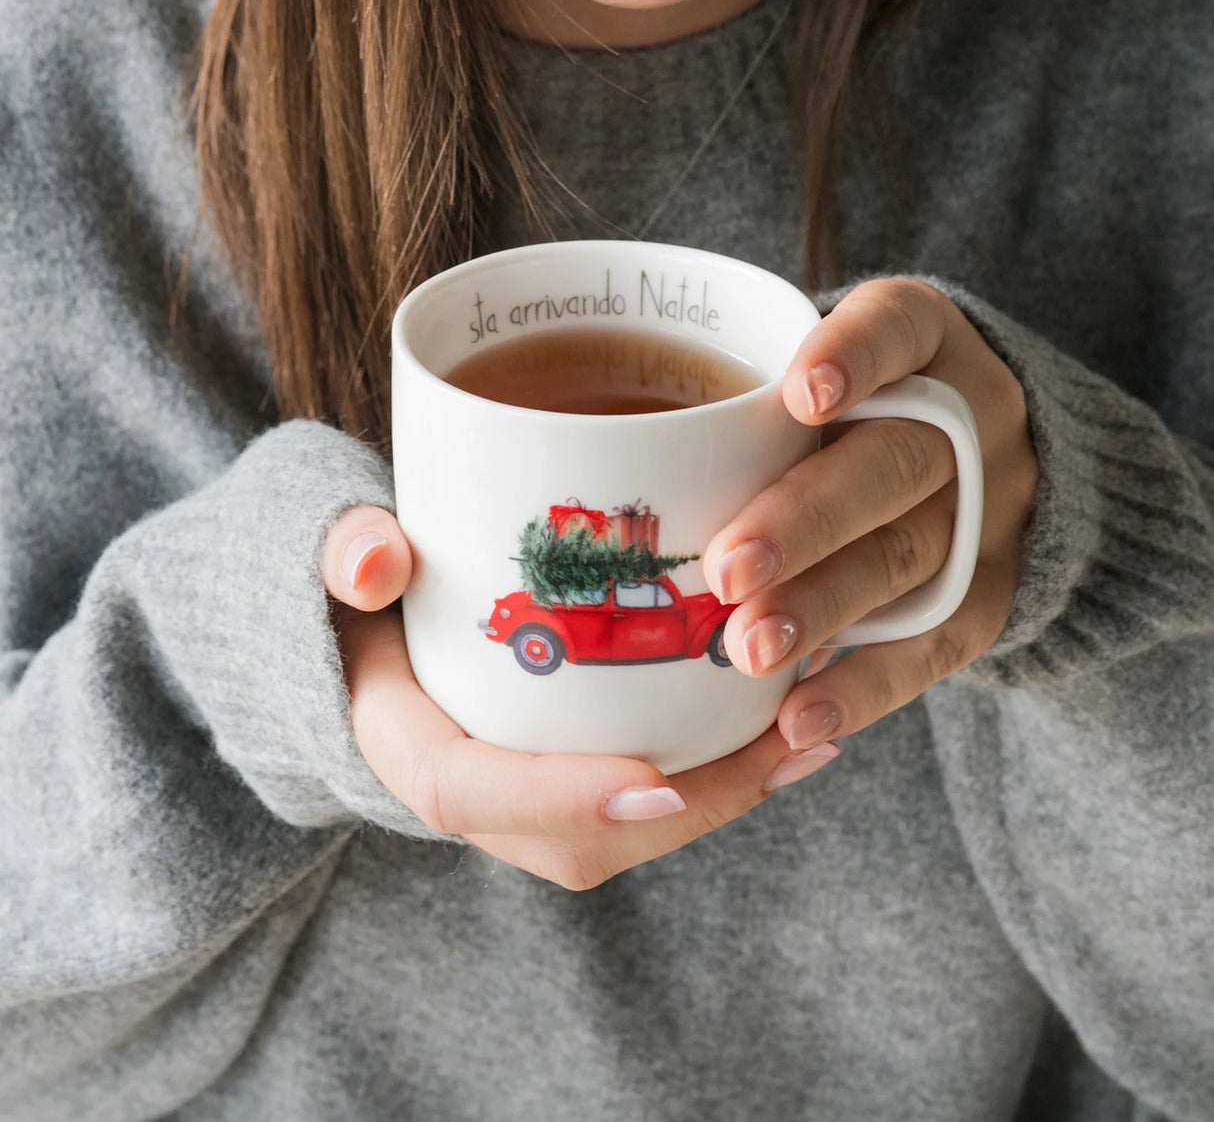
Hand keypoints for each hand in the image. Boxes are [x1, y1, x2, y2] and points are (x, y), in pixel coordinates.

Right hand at [320, 506, 838, 890]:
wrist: (378, 636)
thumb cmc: (368, 590)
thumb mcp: (345, 558)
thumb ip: (348, 552)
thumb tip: (375, 559)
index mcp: (408, 746)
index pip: (467, 794)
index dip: (558, 797)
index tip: (658, 782)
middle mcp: (474, 795)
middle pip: (576, 839)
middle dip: (686, 810)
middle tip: (785, 749)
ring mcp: (526, 800)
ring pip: (625, 832)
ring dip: (722, 798)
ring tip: (810, 740)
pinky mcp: (569, 781)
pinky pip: (645, 803)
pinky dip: (718, 777)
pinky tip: (786, 731)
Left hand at [702, 278, 1038, 750]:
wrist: (976, 468)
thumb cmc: (849, 412)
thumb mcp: (819, 370)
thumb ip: (738, 396)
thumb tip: (569, 454)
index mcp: (922, 342)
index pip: (898, 327)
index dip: (855, 356)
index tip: (799, 396)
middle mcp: (967, 421)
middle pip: (893, 464)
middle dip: (807, 519)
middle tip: (730, 572)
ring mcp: (986, 512)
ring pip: (907, 557)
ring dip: (824, 606)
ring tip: (748, 651)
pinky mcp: (984, 596)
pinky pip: (933, 645)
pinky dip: (864, 685)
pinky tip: (799, 716)